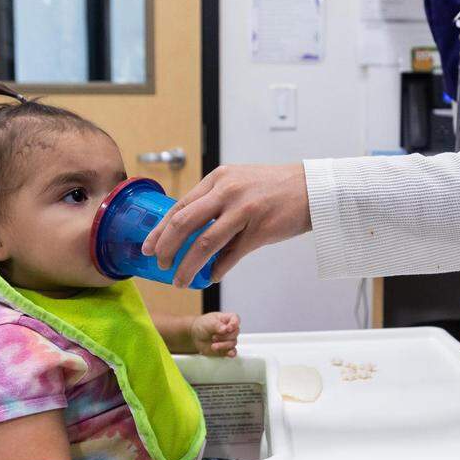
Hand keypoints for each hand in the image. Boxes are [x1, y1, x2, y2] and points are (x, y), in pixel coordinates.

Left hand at [142, 164, 311, 287]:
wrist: (312, 189)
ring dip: (188, 265)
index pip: (179, 206)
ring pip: (204, 242)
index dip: (160, 230)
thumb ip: (215, 204)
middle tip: (161, 265)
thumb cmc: (275, 188)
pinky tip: (213, 276)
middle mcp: (227, 191)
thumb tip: (191, 235)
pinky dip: (218, 268)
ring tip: (181, 280)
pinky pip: (231, 254)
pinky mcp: (260, 229)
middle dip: (166, 248)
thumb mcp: (239, 185)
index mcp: (218, 179)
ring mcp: (244, 210)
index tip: (148, 247)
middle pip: (184, 223)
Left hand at [190, 312, 240, 357]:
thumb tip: (225, 329)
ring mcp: (228, 339)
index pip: (235, 319)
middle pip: (235, 332)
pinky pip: (233, 352)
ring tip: (213, 346)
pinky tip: (229, 353)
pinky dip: (231, 353)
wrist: (196, 335)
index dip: (234, 324)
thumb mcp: (208, 322)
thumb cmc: (203, 325)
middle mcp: (230, 329)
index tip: (228, 328)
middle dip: (225, 336)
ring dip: (223, 345)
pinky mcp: (226, 348)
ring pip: (233, 343)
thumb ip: (217, 325)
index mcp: (227, 319)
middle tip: (214, 337)